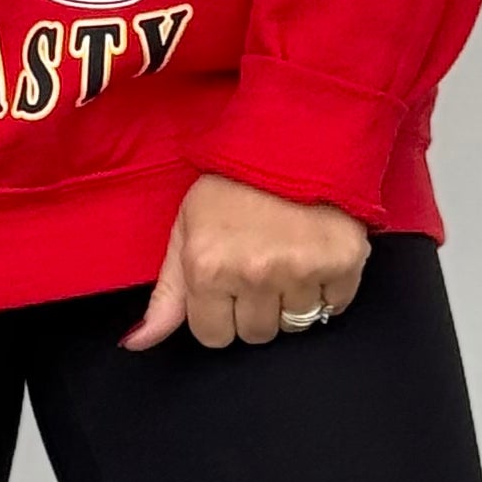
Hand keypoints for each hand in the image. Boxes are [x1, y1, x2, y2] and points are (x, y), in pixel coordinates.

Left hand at [121, 173, 371, 352]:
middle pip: (257, 334)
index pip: (214, 337)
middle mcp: (254, 274)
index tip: (229, 282)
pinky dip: (328, 288)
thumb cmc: (232, 184)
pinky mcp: (344, 262)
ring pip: (296, 324)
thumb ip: (166, 294)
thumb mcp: (186, 230)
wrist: (294, 138)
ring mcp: (302, 270)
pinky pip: (335, 306)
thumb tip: (137, 343)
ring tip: (288, 255)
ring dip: (292, 299)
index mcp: (208, 268)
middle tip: (261, 264)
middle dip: (256, 307)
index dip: (220, 312)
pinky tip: (316, 255)